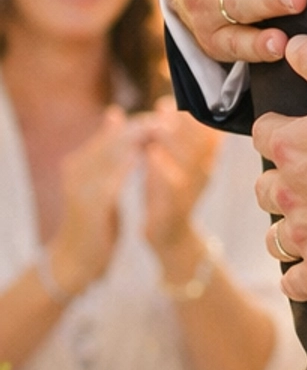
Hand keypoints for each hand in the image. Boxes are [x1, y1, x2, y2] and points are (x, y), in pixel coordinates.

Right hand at [52, 108, 147, 297]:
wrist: (77, 257)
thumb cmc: (93, 216)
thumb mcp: (100, 180)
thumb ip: (107, 150)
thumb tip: (114, 113)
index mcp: (80, 161)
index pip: (112, 133)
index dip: (139, 123)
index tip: (165, 116)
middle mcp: (76, 170)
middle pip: (111, 140)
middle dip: (140, 127)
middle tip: (167, 118)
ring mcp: (79, 188)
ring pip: (109, 156)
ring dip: (136, 141)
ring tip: (160, 130)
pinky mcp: (87, 207)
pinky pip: (107, 182)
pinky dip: (123, 168)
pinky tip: (139, 159)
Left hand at [141, 100, 219, 269]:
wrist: (169, 236)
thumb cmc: (168, 194)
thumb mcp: (174, 161)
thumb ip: (172, 135)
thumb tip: (165, 103)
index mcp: (204, 159)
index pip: (207, 129)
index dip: (199, 110)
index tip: (183, 94)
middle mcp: (202, 172)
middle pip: (198, 141)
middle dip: (182, 120)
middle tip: (164, 104)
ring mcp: (190, 190)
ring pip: (187, 160)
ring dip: (172, 139)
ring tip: (157, 121)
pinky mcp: (174, 207)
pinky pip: (171, 186)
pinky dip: (162, 168)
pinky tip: (151, 153)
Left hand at [251, 36, 306, 301]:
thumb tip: (290, 45)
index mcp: (291, 147)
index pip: (263, 133)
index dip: (282, 130)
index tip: (303, 132)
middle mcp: (287, 194)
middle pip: (263, 187)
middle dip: (281, 181)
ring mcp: (305, 236)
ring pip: (274, 236)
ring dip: (287, 228)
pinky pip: (295, 281)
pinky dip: (300, 275)